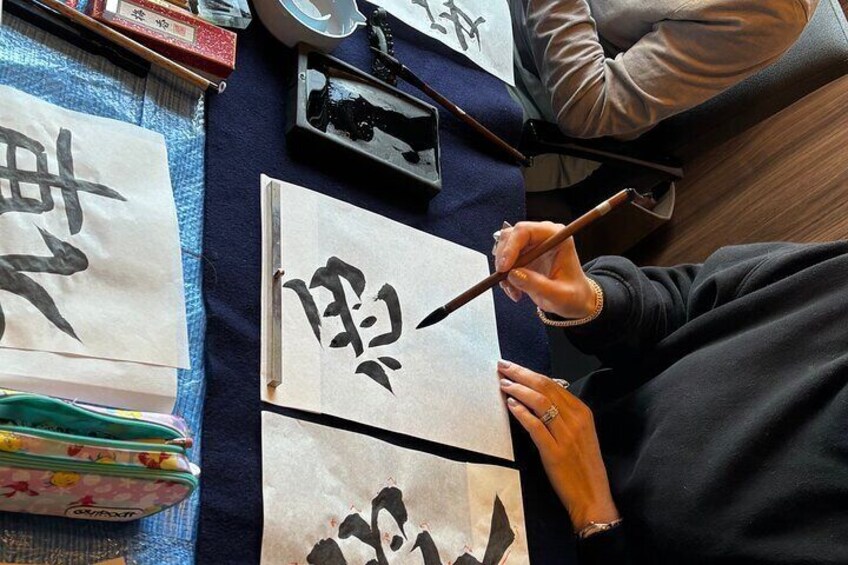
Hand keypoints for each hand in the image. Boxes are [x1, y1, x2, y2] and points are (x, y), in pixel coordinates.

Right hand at [494, 221, 595, 318]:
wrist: (574, 299)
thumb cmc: (573, 294)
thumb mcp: (559, 294)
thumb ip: (537, 284)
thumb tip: (513, 274)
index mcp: (556, 237)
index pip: (525, 231)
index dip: (510, 247)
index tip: (504, 268)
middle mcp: (542, 236)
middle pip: (510, 236)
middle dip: (503, 258)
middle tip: (503, 278)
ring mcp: (532, 245)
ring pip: (504, 248)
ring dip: (502, 269)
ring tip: (513, 289)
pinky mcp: (524, 256)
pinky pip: (504, 261)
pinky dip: (504, 276)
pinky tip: (515, 290)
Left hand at [498, 359, 618, 530]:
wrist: (592, 497)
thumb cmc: (583, 466)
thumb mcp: (579, 434)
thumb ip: (563, 414)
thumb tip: (538, 397)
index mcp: (582, 412)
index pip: (552, 384)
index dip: (529, 373)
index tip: (512, 368)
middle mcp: (576, 420)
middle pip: (545, 388)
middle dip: (520, 374)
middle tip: (502, 366)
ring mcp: (566, 436)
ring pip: (540, 402)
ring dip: (518, 389)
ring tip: (503, 384)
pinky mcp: (555, 452)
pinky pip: (536, 426)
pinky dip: (522, 413)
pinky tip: (511, 405)